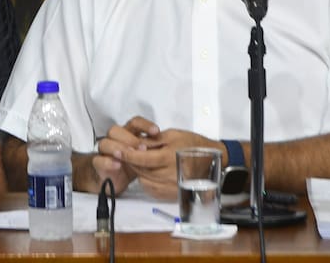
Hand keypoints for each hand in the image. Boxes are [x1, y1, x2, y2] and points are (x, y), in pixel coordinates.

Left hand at [103, 117, 218, 199]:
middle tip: (126, 154)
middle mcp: (170, 174)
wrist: (212, 160)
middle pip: (141, 170)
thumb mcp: (173, 135)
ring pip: (145, 180)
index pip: (141, 158)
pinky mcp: (172, 193)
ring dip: (138, 171)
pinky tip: (149, 172)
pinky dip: (147, 180)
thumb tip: (136, 144)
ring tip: (139, 162)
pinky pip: (152, 189)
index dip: (127, 154)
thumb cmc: (193, 144)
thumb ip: (153, 141)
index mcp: (169, 157)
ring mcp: (171, 186)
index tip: (117, 150)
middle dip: (131, 162)